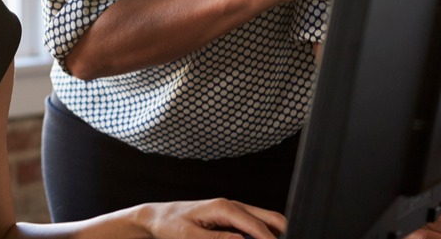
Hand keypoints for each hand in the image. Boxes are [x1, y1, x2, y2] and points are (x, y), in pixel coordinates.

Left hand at [136, 198, 286, 238]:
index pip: (257, 225)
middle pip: (270, 218)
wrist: (158, 218)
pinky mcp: (232, 218)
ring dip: (274, 234)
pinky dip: (263, 235)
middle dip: (282, 234)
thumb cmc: (171, 226)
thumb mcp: (190, 237)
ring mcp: (234, 210)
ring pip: (266, 221)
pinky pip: (255, 226)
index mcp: (223, 208)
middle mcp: (232, 205)